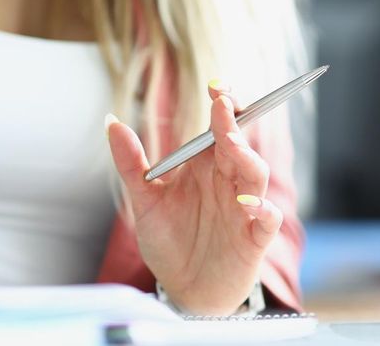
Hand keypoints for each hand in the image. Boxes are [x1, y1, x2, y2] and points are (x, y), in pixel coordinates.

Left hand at [105, 83, 282, 314]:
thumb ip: (131, 164)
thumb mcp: (144, 202)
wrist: (185, 290)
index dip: (223, 107)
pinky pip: (267, 218)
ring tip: (232, 146)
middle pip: (239, 145)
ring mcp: (244, 208)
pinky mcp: (254, 238)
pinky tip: (249, 203)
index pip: (220, 129)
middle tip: (224, 107)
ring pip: (255, 174)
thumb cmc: (170, 243)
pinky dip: (263, 209)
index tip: (217, 88)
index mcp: (206, 167)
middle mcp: (228, 182)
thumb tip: (112, 122)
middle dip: (234, 125)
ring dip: (247, 158)